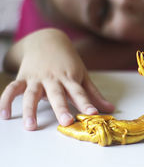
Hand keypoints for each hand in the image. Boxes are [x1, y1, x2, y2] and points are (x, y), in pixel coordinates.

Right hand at [0, 29, 114, 129]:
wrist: (47, 40)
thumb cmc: (68, 61)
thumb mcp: (83, 74)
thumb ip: (94, 94)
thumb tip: (111, 109)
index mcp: (70, 78)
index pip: (80, 92)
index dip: (87, 103)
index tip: (93, 114)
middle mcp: (54, 78)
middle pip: (57, 94)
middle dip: (62, 108)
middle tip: (66, 122)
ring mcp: (37, 78)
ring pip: (32, 94)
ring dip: (30, 110)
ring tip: (30, 126)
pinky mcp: (23, 77)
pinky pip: (12, 89)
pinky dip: (6, 100)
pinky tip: (5, 115)